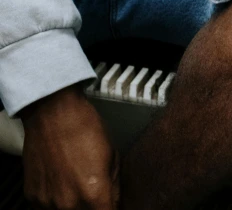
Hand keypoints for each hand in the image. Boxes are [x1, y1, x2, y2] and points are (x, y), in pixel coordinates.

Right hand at [21, 86, 118, 209]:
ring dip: (74, 204)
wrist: (52, 113)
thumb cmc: (83, 128)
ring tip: (76, 183)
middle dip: (94, 205)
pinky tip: (61, 181)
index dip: (112, 208)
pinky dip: (56, 199)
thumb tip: (115, 200)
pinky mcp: (33, 196)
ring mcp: (48, 202)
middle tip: (94, 190)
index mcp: (94, 194)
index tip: (111, 204)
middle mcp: (69, 203)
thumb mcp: (112, 155)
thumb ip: (114, 185)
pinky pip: (47, 207)